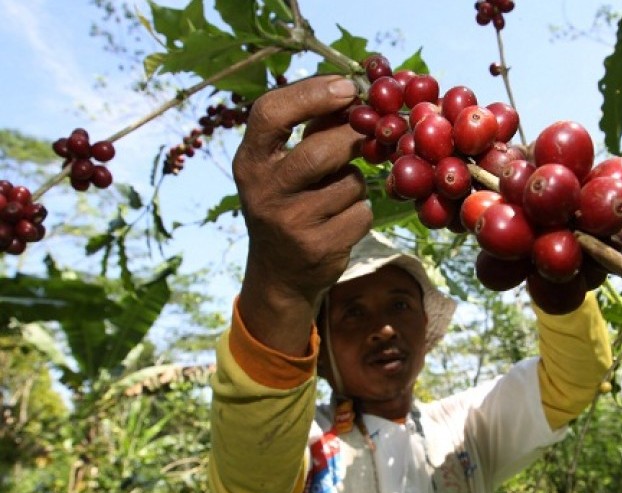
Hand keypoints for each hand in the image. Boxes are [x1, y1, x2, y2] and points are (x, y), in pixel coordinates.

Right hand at [233, 75, 371, 353]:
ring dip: (358, 182)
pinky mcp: (317, 248)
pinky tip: (344, 220)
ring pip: (350, 184)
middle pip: (321, 151)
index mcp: (250, 160)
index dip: (311, 94)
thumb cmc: (288, 202)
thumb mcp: (284, 166)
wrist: (279, 274)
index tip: (347, 87)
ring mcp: (289, 222)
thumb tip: (355, 91)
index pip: (269, 113)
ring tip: (342, 192)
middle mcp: (263, 189)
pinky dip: (362, 211)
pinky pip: (361, 214)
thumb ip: (312, 129)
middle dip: (353, 139)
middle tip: (370, 135)